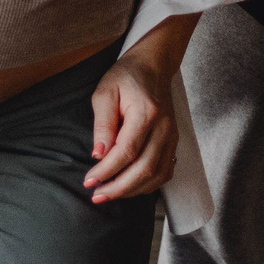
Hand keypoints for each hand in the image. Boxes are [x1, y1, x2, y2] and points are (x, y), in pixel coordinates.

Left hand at [83, 47, 180, 204]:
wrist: (153, 67)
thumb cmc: (125, 77)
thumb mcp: (105, 92)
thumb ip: (102, 123)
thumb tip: (98, 155)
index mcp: (146, 113)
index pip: (126, 151)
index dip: (107, 170)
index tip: (89, 181)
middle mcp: (164, 127)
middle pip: (144, 168)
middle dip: (119, 187)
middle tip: (97, 195)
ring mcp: (172, 136)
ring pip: (157, 175)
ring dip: (132, 190)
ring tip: (109, 194)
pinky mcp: (173, 142)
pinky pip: (165, 172)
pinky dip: (148, 185)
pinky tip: (130, 187)